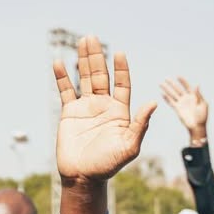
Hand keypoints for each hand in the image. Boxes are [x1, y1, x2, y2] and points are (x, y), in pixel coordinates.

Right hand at [54, 36, 155, 182]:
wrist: (83, 176)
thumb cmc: (108, 164)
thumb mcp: (129, 146)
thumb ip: (140, 125)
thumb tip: (153, 103)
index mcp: (120, 111)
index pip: (122, 84)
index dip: (121, 69)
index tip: (119, 53)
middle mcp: (103, 105)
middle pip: (101, 75)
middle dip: (98, 57)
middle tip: (93, 37)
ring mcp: (86, 107)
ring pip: (85, 78)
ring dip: (84, 60)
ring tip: (82, 41)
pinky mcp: (69, 113)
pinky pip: (65, 91)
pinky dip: (62, 77)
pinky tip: (60, 62)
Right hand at [159, 77, 208, 139]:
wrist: (197, 127)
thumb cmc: (202, 116)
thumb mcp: (203, 104)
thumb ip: (198, 95)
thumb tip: (197, 85)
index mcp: (193, 96)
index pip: (187, 86)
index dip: (183, 81)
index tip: (178, 76)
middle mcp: (186, 99)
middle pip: (177, 89)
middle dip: (172, 84)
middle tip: (166, 78)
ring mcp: (181, 103)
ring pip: (172, 94)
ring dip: (167, 89)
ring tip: (161, 84)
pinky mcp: (177, 109)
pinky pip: (171, 102)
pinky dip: (166, 98)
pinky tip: (162, 94)